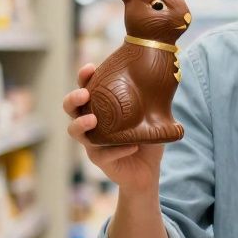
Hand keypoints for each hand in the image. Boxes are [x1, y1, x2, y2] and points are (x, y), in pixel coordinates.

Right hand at [62, 63, 163, 191]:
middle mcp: (90, 122)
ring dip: (81, 123)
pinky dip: (117, 149)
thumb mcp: (152, 117)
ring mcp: (92, 142)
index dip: (83, 77)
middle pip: (70, 108)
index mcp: (100, 107)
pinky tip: (132, 146)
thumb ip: (154, 102)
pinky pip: (102, 154)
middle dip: (73, 99)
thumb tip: (167, 78)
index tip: (90, 68)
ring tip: (93, 120)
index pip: (85, 87)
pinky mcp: (99, 159)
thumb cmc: (145, 138)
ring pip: (74, 132)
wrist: (148, 170)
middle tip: (85, 94)